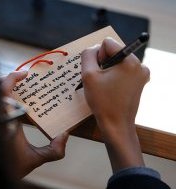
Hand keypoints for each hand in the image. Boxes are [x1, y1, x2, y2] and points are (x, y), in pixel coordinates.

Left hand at [0, 71, 68, 178]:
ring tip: (15, 87)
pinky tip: (9, 102)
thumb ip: (53, 150)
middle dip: (7, 79)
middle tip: (21, 79)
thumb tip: (65, 134)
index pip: (3, 91)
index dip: (12, 78)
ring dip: (2, 87)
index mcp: (4, 121)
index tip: (25, 74)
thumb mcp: (34, 159)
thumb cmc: (10, 167)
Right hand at [81, 38, 149, 172]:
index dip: (97, 56)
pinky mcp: (140, 82)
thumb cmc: (102, 101)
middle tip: (100, 81)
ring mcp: (142, 74)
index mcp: (130, 61)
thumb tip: (93, 48)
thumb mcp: (88, 75)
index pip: (108, 43)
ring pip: (118, 62)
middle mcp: (140, 64)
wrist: (116, 125)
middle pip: (114, 52)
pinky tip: (111, 89)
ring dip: (108, 70)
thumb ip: (87, 55)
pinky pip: (123, 70)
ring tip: (105, 86)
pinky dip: (114, 76)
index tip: (98, 73)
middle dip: (103, 63)